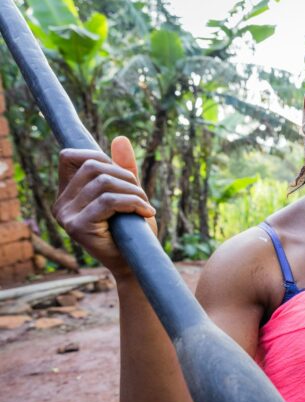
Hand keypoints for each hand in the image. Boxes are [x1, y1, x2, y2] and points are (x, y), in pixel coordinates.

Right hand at [53, 136, 156, 277]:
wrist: (136, 264)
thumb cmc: (132, 229)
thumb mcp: (128, 193)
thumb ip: (123, 168)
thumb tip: (120, 138)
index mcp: (67, 194)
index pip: (70, 156)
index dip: (100, 157)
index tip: (123, 177)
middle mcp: (60, 204)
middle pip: (92, 166)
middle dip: (125, 176)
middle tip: (141, 196)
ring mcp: (66, 217)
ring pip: (103, 182)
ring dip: (133, 191)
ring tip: (145, 206)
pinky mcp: (78, 227)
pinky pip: (109, 201)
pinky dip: (133, 202)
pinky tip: (146, 213)